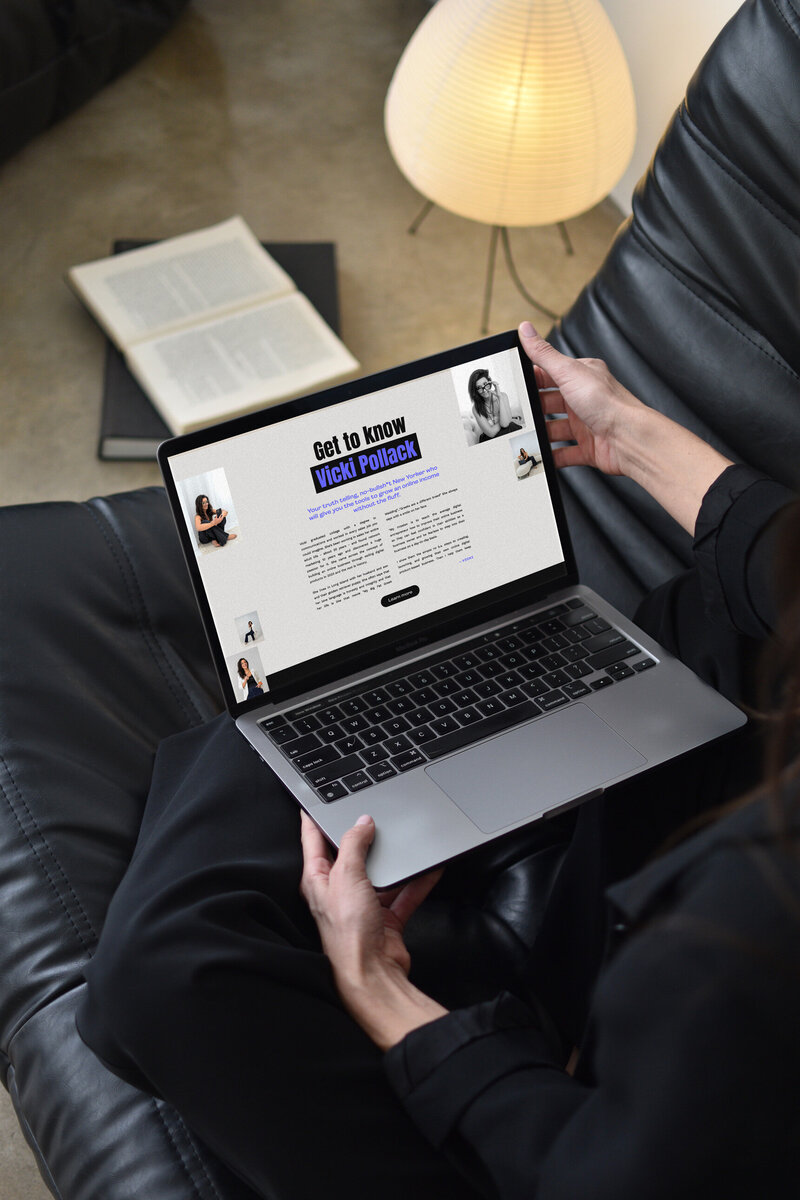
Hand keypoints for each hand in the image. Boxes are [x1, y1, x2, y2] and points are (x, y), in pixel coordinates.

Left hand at [300, 813, 447, 1049]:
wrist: (373, 976)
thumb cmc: (349, 935)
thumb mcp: (347, 877)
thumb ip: (354, 845)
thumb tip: (362, 823)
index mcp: (318, 880)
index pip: (312, 839)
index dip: (314, 818)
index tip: (317, 800)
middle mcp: (338, 891)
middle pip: (350, 854)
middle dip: (363, 836)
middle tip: (374, 814)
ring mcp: (363, 905)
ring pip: (381, 872)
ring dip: (395, 859)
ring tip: (406, 839)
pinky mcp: (385, 918)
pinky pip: (403, 892)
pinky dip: (417, 881)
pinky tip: (429, 868)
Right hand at [518, 319, 732, 534]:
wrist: (630, 438)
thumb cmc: (608, 403)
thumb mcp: (569, 372)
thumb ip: (544, 354)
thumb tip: (526, 330)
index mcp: (581, 377)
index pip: (550, 374)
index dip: (531, 378)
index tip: (513, 384)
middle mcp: (584, 399)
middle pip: (550, 403)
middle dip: (534, 409)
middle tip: (516, 413)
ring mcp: (586, 424)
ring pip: (555, 428)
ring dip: (541, 434)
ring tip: (525, 436)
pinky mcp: (588, 448)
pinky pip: (565, 453)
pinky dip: (552, 457)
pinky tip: (541, 457)